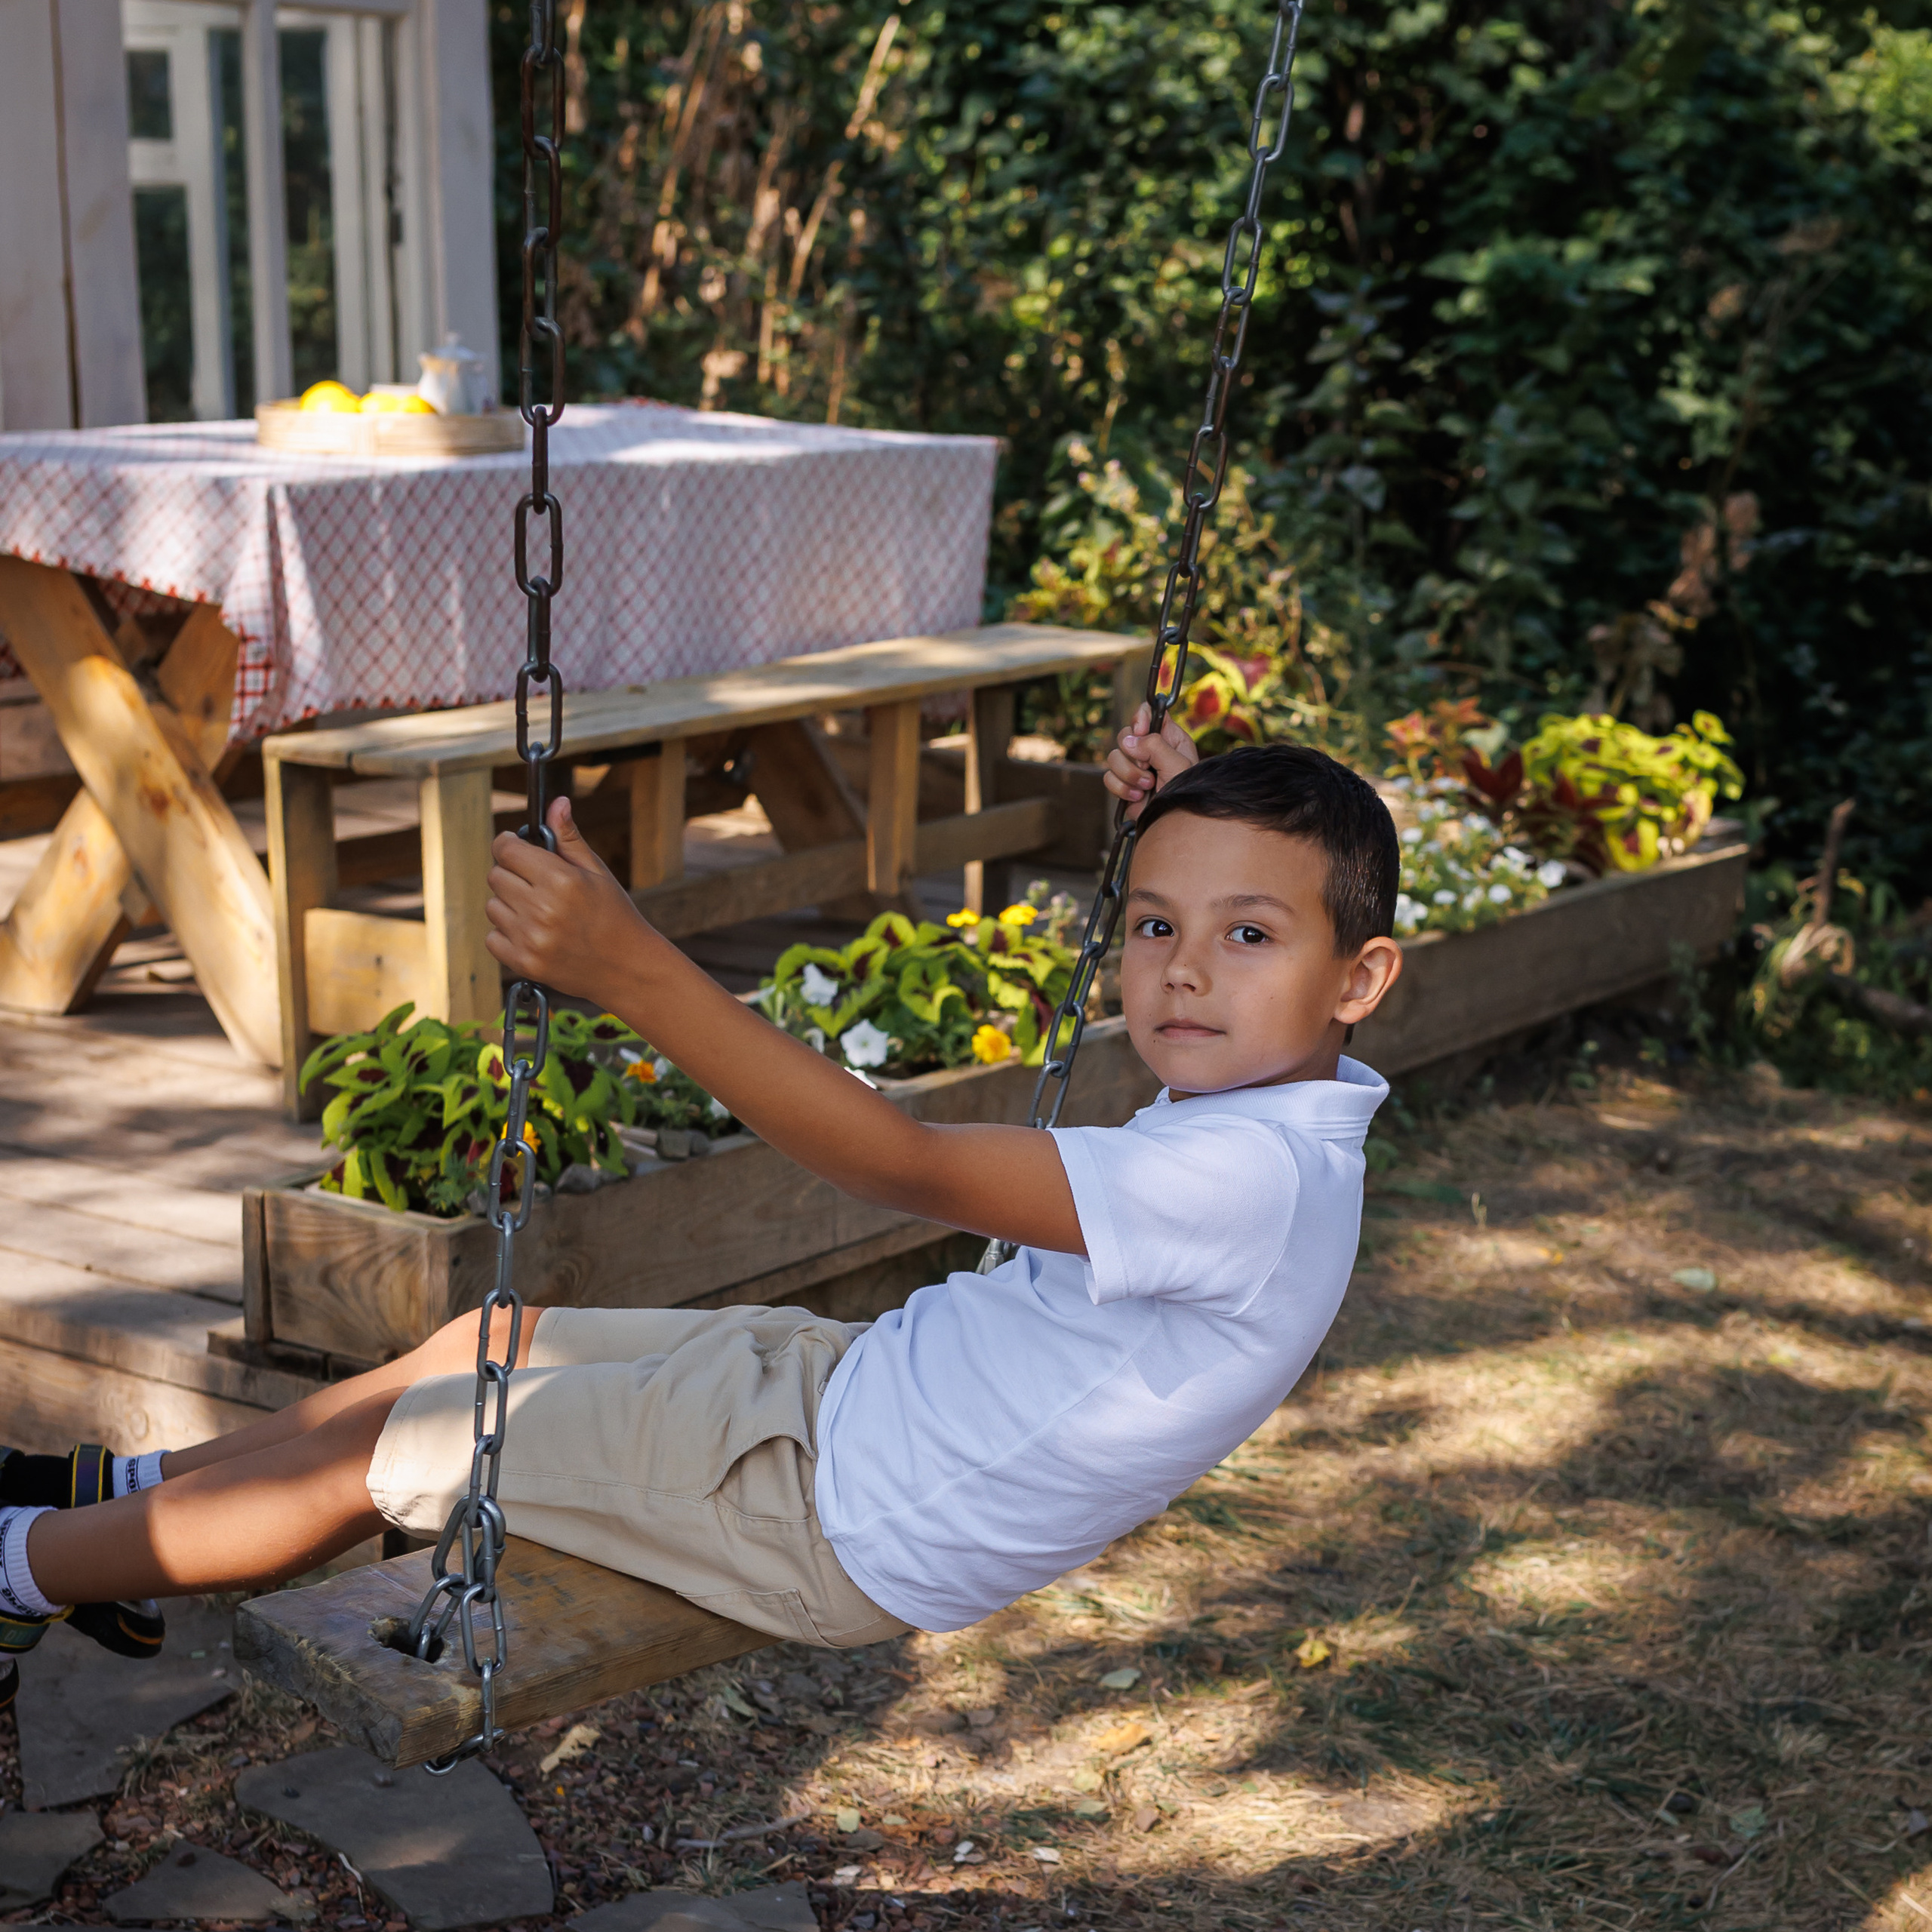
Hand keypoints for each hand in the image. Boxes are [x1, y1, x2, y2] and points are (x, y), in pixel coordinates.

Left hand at [484, 796, 652, 1005]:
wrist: (627, 968)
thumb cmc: (615, 915)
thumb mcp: (597, 872)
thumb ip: (570, 838)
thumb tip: (557, 804)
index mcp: (561, 880)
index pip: (507, 850)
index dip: (508, 844)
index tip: (514, 847)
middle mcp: (541, 909)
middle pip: (495, 876)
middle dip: (511, 874)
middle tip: (535, 883)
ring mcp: (530, 939)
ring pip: (492, 907)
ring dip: (508, 905)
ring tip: (538, 912)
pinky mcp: (523, 963)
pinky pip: (492, 938)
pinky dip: (506, 934)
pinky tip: (533, 934)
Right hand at [1102, 702, 1199, 818]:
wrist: (1174, 822)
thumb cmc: (1185, 793)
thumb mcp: (1178, 764)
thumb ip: (1154, 746)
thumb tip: (1129, 742)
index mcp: (1169, 738)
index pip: (1148, 713)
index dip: (1140, 719)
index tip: (1141, 731)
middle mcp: (1151, 750)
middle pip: (1125, 735)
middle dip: (1133, 755)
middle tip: (1147, 768)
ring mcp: (1135, 767)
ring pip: (1113, 758)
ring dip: (1128, 775)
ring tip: (1147, 787)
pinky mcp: (1124, 784)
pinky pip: (1109, 777)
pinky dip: (1121, 788)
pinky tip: (1137, 797)